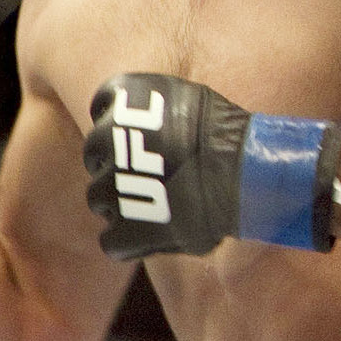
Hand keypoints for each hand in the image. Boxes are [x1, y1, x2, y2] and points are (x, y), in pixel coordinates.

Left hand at [81, 72, 340, 259]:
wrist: (246, 172)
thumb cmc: (229, 133)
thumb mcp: (186, 101)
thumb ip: (152, 112)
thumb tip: (137, 126)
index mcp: (123, 99)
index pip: (101, 110)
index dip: (122, 127)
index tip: (146, 137)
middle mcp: (105, 138)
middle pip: (94, 156)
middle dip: (119, 164)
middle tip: (151, 173)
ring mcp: (111, 186)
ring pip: (98, 199)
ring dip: (121, 202)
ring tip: (156, 204)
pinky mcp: (126, 229)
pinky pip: (111, 240)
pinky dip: (129, 241)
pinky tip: (154, 234)